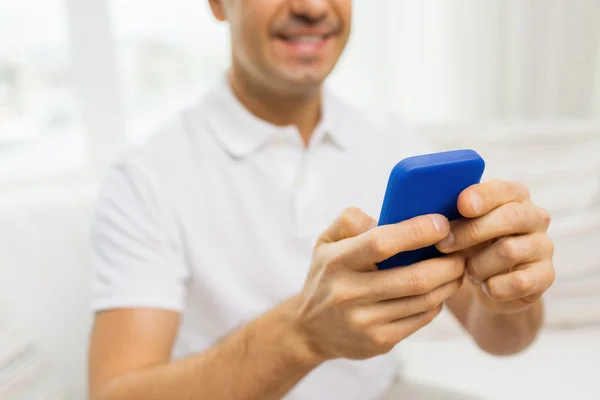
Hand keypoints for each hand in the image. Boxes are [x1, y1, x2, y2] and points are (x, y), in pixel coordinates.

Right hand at [294, 207, 464, 361]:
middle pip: (415, 278)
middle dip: (448, 262)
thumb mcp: (326, 242)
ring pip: (424, 300)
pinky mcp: (380, 341)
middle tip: (462, 250)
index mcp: (337, 262)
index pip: (381, 243)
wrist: (310, 330)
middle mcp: (349, 293)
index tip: (442, 223)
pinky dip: (437, 302)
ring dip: (450, 282)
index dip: (417, 232)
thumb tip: (387, 219)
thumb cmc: (326, 276)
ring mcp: (365, 322)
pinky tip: (439, 290)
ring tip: (457, 268)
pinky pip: (421, 319)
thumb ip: (350, 220)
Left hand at [435, 180, 555, 314]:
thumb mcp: (461, 227)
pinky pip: (521, 281)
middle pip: (511, 217)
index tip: (461, 205)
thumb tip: (433, 217)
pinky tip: (486, 287)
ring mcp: (543, 246)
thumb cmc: (471, 245)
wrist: (492, 285)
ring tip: (468, 270)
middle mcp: (535, 217)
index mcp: (514, 196)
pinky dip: (496, 286)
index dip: (482, 196)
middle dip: (472, 231)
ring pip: (510, 250)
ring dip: (480, 263)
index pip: (504, 189)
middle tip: (444, 245)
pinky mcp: (547, 275)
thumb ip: (454, 215)